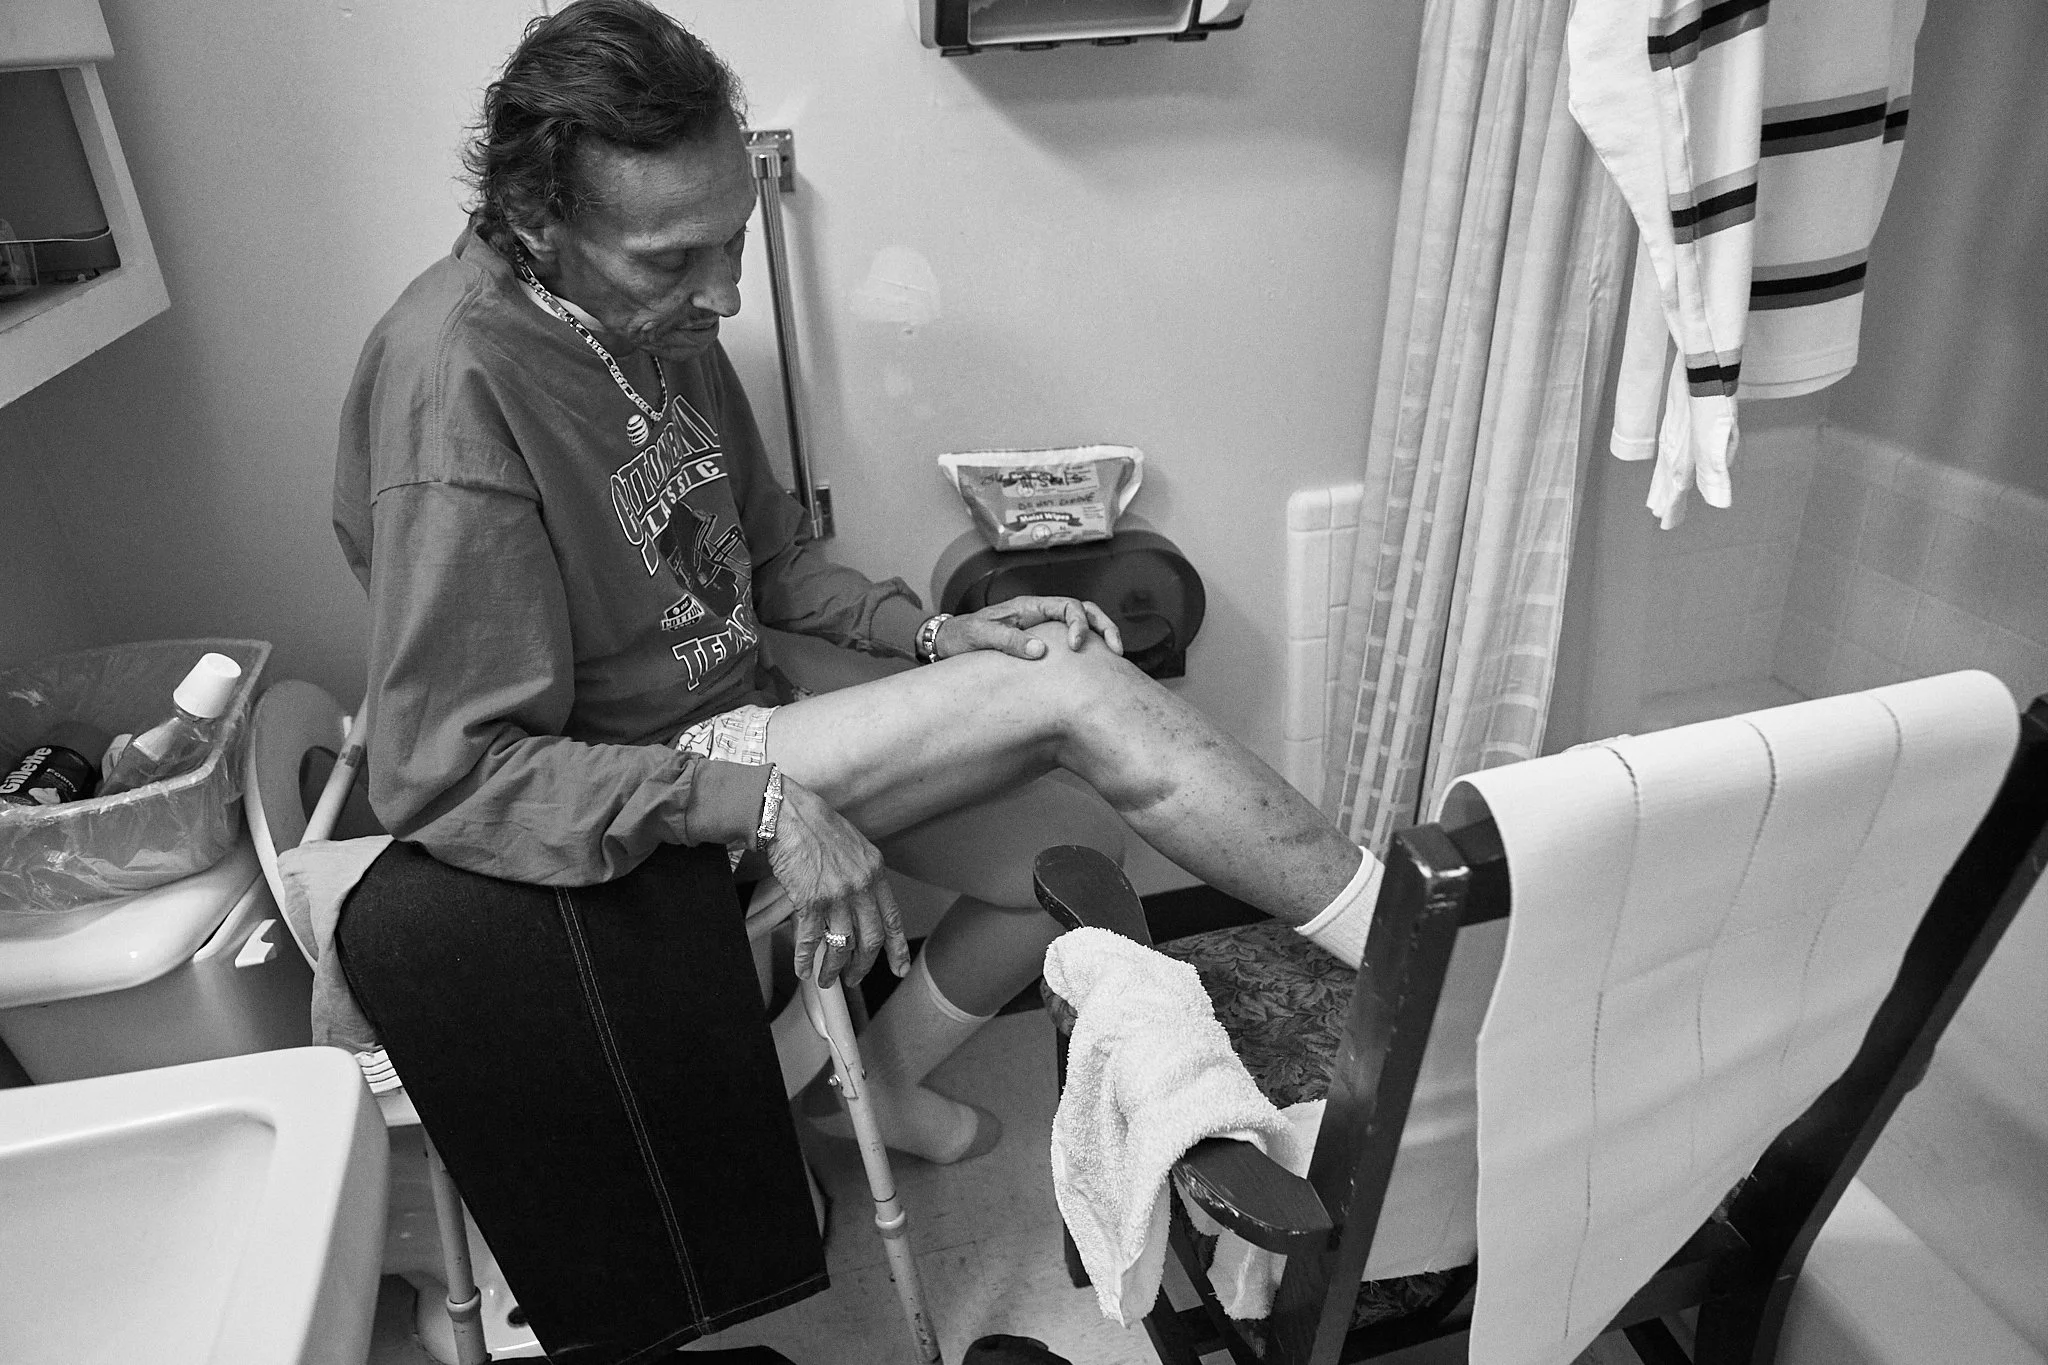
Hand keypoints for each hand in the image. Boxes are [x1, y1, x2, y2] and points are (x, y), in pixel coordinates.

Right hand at [766, 776, 910, 987]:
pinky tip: (801, 969)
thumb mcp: (854, 847)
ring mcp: (836, 895)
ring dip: (833, 969)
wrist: (788, 815)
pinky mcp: (810, 900)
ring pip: (841, 946)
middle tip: (854, 979)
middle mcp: (861, 886)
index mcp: (875, 871)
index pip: (892, 918)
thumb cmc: (816, 826)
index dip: (896, 948)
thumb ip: (864, 875)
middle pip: (870, 939)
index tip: (899, 967)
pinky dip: (804, 959)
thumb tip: (864, 904)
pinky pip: (810, 940)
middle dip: (863, 966)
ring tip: (826, 979)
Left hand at [934, 596, 1123, 660]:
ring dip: (1101, 637)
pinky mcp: (1043, 645)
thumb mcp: (980, 636)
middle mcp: (1040, 615)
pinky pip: (1072, 644)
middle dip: (1103, 626)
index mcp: (1029, 608)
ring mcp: (1043, 629)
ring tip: (1116, 658)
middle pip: (1084, 611)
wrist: (947, 643)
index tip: (1076, 646)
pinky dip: (1089, 652)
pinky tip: (1097, 670)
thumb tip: (1040, 650)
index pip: (1067, 605)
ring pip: (1083, 625)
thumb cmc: (962, 636)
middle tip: (1116, 649)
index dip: (1078, 623)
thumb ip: (1008, 640)